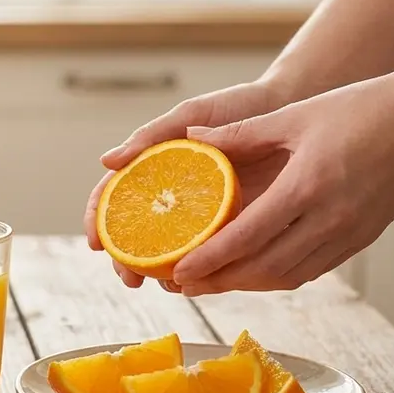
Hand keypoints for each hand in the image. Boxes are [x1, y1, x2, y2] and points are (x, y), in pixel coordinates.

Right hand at [84, 81, 289, 289]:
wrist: (296, 107)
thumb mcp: (191, 115)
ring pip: (175, 252)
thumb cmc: (241, 107)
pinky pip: (218, 255)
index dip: (99, 222)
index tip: (97, 244)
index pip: (115, 198)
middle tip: (129, 279)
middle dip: (127, 262)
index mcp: (156, 169)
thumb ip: (151, 135)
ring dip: (163, 275)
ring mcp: (208, 214)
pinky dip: (207, 272)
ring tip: (166, 285)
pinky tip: (204, 282)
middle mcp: (178, 196)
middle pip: (138, 235)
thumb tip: (106, 161)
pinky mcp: (241, 227)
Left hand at [171, 75, 393, 295]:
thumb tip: (192, 136)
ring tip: (213, 282)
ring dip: (248, 284)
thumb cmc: (359, 109)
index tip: (180, 271)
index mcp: (306, 185)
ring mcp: (349, 233)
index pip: (247, 236)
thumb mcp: (293, 116)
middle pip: (265, 267)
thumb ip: (240, 133)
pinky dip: (279, 275)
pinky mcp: (362, 238)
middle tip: (185, 284)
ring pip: (289, 275)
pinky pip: (313, 269)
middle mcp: (329, 218)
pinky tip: (255, 270)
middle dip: (221, 281)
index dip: (211, 259)